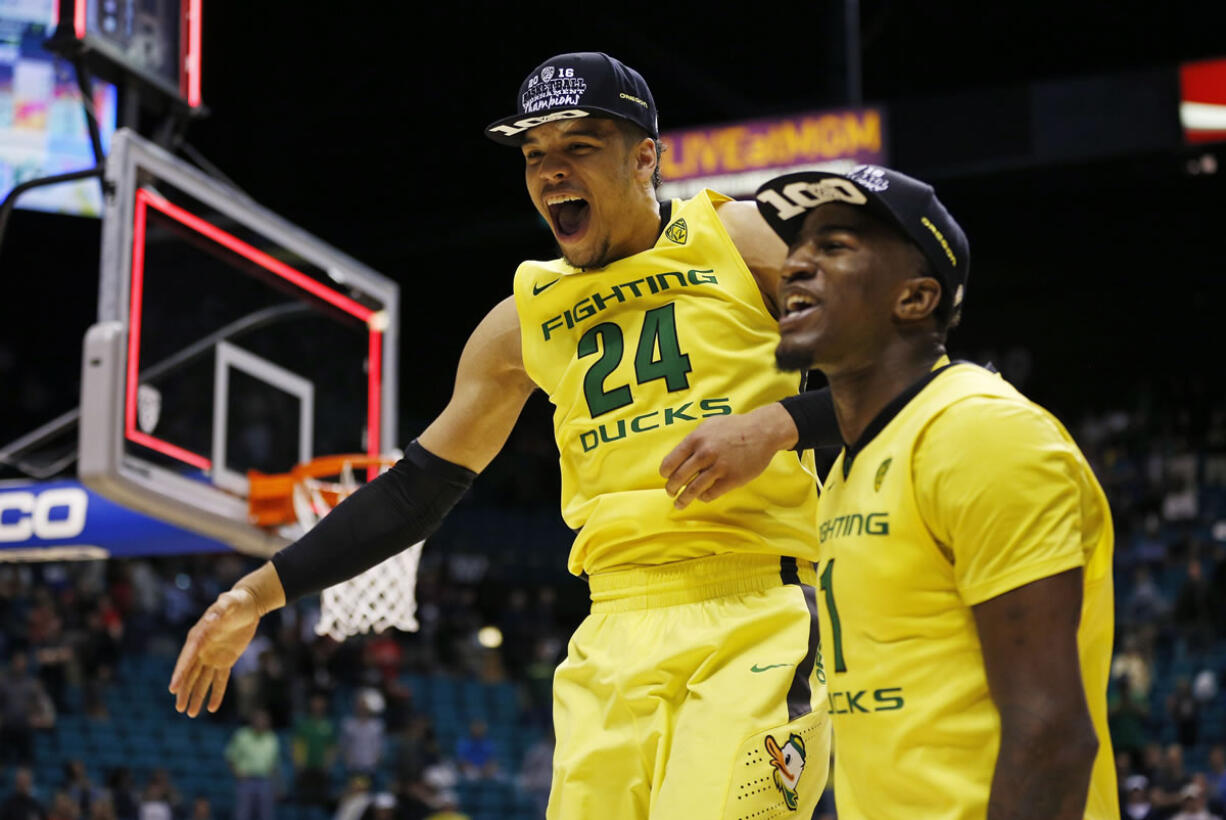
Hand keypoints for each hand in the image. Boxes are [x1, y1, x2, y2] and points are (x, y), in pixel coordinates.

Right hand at [168, 587, 259, 716]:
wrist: (249, 604)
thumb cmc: (236, 601)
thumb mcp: (229, 602)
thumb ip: (221, 609)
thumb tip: (211, 619)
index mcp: (199, 636)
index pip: (187, 658)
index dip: (180, 673)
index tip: (173, 688)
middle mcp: (202, 649)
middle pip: (190, 673)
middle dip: (184, 691)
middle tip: (179, 708)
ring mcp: (213, 656)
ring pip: (202, 680)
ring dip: (197, 696)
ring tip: (190, 713)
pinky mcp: (226, 661)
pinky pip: (220, 680)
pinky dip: (217, 693)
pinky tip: (212, 708)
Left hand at [660, 403, 797, 508]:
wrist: (762, 431)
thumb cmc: (734, 428)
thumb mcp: (709, 426)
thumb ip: (693, 441)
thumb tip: (679, 457)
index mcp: (696, 439)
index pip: (671, 461)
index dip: (665, 473)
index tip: (665, 477)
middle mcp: (705, 453)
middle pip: (679, 478)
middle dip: (671, 488)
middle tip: (670, 492)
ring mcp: (719, 467)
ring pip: (693, 490)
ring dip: (683, 499)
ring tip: (679, 504)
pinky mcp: (732, 479)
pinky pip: (711, 494)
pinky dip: (703, 497)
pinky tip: (702, 496)